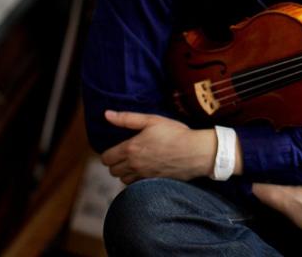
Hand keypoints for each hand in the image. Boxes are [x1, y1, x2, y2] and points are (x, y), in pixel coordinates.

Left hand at [101, 110, 217, 183]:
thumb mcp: (152, 120)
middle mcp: (134, 165)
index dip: (109, 153)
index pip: (107, 158)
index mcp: (131, 148)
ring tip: (136, 162)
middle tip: (127, 154)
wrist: (195, 151)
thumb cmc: (175, 133)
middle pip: (113, 171)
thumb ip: (127, 118)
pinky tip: (146, 170)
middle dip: (116, 163)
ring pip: (123, 180)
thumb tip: (106, 114)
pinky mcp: (152, 183)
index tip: (117, 148)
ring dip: (125, 172)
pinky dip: (136, 180)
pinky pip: (136, 186)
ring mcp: (143, 176)